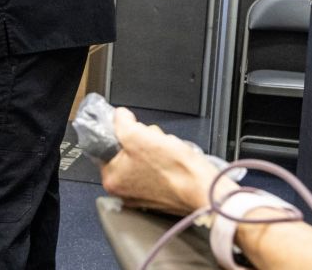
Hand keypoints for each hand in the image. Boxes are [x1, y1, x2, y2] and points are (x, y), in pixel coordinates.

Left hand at [100, 108, 233, 214]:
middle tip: (155, 143)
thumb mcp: (139, 135)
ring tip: (168, 152)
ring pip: (144, 159)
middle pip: (127, 152)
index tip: (134, 130)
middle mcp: (124, 192)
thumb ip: (122, 122)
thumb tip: (119, 116)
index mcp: (112, 179)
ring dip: (155, 150)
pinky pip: (157, 170)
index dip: (123, 133)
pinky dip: (165, 162)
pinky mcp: (160, 196)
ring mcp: (142, 195)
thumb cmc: (175, 169)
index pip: (107, 146)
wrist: (204, 189)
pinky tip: (173, 161)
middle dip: (142, 142)